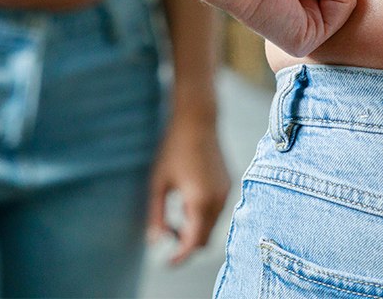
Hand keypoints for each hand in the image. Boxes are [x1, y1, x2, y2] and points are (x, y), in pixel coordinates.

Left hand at [147, 109, 230, 264]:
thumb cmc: (173, 149)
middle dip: (187, 242)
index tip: (168, 261)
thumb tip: (154, 240)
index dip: (180, 256)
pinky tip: (188, 197)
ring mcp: (226, 192)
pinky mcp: (229, 183)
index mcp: (200, 201)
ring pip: (212, 224)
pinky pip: (217, 209)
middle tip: (167, 233)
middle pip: (205, 238)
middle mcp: (218, 200)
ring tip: (177, 210)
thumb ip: (156, 215)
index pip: (193, 243)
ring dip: (195, 227)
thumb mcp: (159, 183)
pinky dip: (203, 213)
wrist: (197, 120)